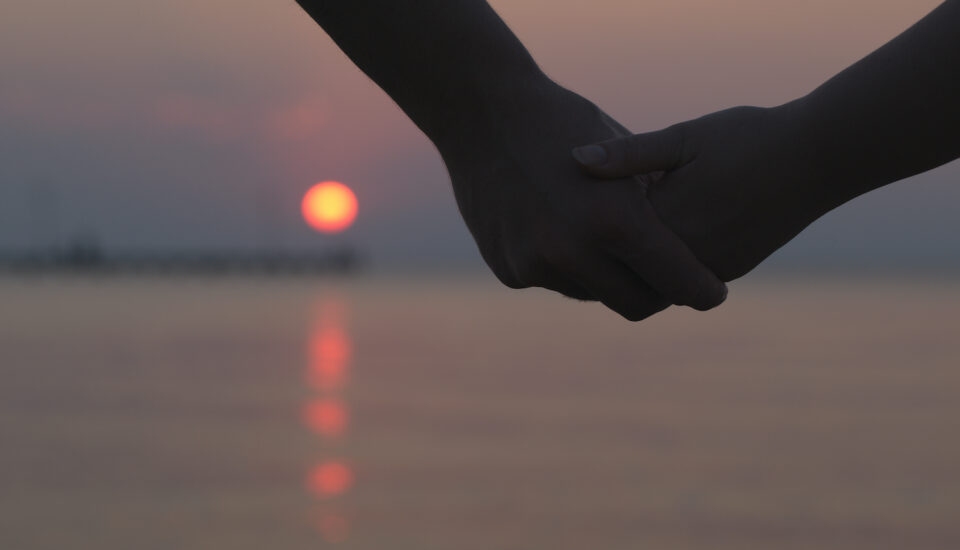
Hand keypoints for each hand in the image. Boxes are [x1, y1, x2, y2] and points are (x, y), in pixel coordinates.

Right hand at [436, 78, 727, 319]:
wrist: (480, 113)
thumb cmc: (563, 122)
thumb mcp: (623, 156)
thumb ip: (653, 206)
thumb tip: (693, 246)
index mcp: (614, 220)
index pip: (677, 281)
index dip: (702, 291)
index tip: (713, 293)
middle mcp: (573, 252)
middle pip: (637, 303)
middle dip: (657, 293)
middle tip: (667, 277)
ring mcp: (536, 265)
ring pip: (593, 294)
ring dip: (606, 277)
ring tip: (606, 240)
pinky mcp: (509, 271)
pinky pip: (554, 282)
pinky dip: (565, 265)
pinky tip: (559, 228)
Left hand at [574, 104, 832, 281]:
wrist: (820, 157)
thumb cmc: (748, 137)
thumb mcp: (683, 137)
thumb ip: (628, 155)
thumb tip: (575, 160)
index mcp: (667, 220)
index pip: (607, 235)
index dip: (588, 220)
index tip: (571, 206)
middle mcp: (688, 254)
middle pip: (628, 265)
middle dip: (608, 250)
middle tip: (585, 228)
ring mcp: (712, 267)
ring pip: (657, 278)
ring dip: (640, 260)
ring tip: (619, 232)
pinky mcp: (732, 269)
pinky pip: (687, 275)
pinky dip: (670, 261)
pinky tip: (661, 232)